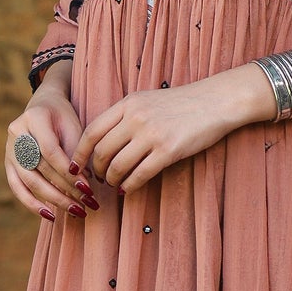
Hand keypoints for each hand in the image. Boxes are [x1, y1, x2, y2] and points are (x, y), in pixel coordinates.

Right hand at [5, 63, 99, 219]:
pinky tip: (50, 215)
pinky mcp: (8, 164)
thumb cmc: (63, 118)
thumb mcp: (73, 127)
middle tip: (88, 203)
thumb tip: (84, 186)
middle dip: (66, 188)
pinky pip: (17, 187)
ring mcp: (9, 149)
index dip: (68, 171)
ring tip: (75, 211)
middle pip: (40, 168)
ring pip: (29, 181)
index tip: (87, 187)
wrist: (44, 106)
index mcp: (33, 118)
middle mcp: (16, 134)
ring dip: (53, 199)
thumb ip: (76, 153)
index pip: (51, 151)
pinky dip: (32, 204)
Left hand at [73, 64, 275, 192]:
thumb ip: (125, 117)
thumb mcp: (147, 101)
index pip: (92, 131)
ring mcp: (152, 134)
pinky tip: (128, 189)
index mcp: (128, 104)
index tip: (76, 165)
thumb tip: (104, 142)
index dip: (80, 152)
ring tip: (115, 184)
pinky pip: (139, 175)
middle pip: (102, 151)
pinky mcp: (168, 151)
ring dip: (112, 180)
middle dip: (96, 171)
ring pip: (118, 166)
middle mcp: (136, 118)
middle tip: (99, 179)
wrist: (215, 101)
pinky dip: (129, 186)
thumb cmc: (181, 104)